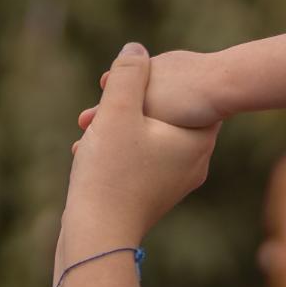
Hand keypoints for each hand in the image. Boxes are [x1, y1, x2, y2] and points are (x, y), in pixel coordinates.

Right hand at [65, 44, 218, 243]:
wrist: (96, 237)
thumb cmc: (110, 173)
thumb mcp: (117, 111)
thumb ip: (128, 74)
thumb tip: (136, 49)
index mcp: (197, 141)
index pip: (191, 92)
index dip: (157, 79)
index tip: (129, 79)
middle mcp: (194, 163)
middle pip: (166, 114)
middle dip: (130, 104)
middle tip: (102, 100)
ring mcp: (174, 182)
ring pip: (147, 137)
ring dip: (117, 127)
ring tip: (88, 127)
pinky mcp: (152, 196)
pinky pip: (138, 159)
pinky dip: (116, 150)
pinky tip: (89, 151)